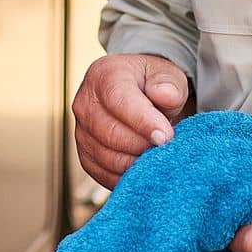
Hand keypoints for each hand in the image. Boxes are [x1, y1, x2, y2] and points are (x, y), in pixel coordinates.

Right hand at [71, 53, 188, 188]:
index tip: (166, 137)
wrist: (137, 96)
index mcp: (104, 75)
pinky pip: (104, 174)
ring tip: (156, 154)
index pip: (119, 101)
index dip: (143, 122)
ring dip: (137, 162)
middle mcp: (85, 103)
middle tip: (166, 147)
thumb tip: (165, 95)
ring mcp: (81, 132)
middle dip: (143, 145)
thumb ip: (169, 83)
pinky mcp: (85, 156)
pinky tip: (143, 166)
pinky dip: (126, 176)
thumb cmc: (152, 85)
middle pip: (111, 134)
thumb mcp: (167, 75)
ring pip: (108, 158)